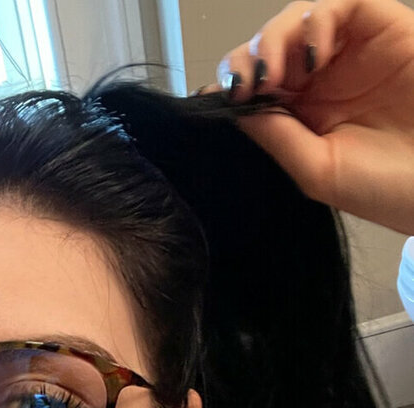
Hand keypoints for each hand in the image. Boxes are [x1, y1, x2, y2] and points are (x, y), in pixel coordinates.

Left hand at [200, 0, 413, 233]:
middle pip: (271, 44)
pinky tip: (312, 55)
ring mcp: (352, 49)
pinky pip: (343, 2)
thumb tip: (227, 104)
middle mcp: (323, 76)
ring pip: (300, 18)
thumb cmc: (382, 188)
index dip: (235, 80)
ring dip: (276, 37)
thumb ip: (274, 135)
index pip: (256, 80)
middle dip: (250, 58)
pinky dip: (317, 20)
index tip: (226, 97)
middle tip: (250, 83)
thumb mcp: (316, 169)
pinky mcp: (383, 25)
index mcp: (302, 111)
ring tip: (276, 71)